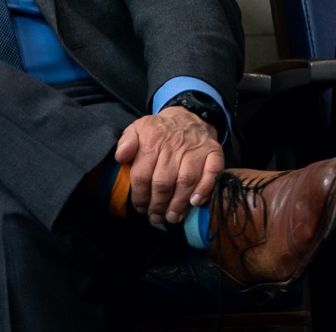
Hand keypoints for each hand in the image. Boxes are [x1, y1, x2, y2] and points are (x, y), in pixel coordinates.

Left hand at [114, 107, 222, 226]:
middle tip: (155, 218)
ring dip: (178, 203)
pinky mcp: (214, 152)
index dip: (140, 195)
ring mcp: (196, 149)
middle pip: (163, 181)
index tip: (140, 208)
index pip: (142, 174)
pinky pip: (212, 173)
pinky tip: (195, 203)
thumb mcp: (137, 129)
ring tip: (171, 218)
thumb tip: (120, 157)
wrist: (188, 117)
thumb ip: (126, 142)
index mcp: (152, 140)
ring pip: (186, 181)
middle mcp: (174, 145)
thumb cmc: (159, 130)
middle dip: (158, 204)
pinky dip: (205, 189)